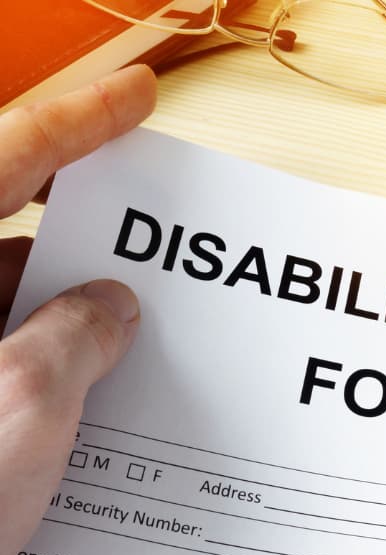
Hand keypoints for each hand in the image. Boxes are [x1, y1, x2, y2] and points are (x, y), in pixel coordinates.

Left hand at [0, 66, 155, 554]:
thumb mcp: (22, 406)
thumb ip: (78, 336)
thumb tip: (109, 311)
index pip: (1, 160)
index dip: (76, 122)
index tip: (135, 98)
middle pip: (5, 245)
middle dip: (85, 250)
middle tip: (151, 249)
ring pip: (8, 311)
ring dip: (74, 323)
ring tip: (138, 343)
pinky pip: (4, 362)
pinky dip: (53, 369)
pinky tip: (97, 397)